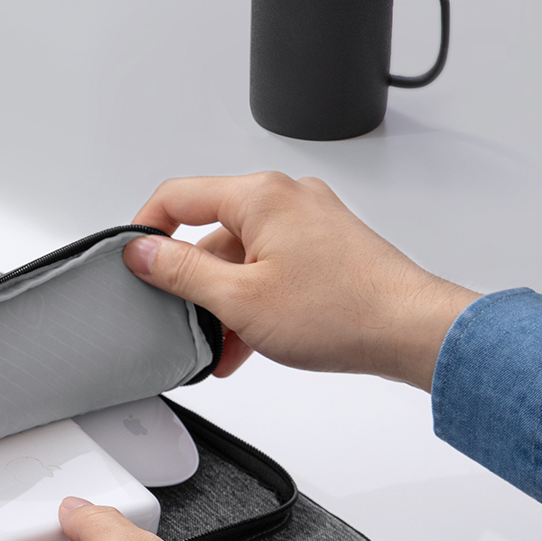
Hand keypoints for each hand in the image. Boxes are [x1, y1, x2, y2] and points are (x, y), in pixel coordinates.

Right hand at [123, 172, 477, 390]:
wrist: (409, 330)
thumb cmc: (342, 310)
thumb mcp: (238, 298)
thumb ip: (180, 272)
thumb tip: (141, 252)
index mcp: (260, 196)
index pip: (177, 196)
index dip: (145, 229)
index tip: (133, 263)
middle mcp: (286, 198)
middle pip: (210, 233)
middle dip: (193, 284)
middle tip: (187, 322)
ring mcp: (309, 223)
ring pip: (240, 259)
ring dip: (224, 302)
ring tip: (226, 345)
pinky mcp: (324, 249)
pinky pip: (269, 269)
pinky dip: (253, 302)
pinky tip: (251, 340)